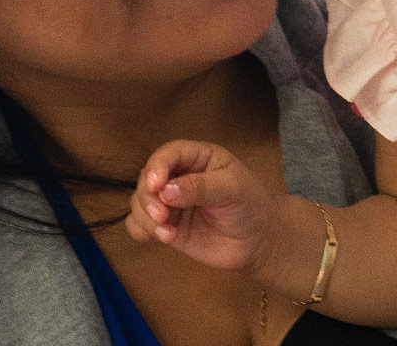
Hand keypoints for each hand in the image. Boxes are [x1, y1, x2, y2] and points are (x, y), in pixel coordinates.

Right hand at [127, 139, 281, 272]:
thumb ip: (201, 187)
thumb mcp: (233, 190)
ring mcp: (170, 202)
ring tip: (166, 233)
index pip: (169, 154)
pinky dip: (141, 230)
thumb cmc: (251, 207)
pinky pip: (139, 224)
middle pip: (147, 178)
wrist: (257, 242)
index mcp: (198, 158)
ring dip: (144, 216)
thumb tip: (165, 191)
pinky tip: (160, 238)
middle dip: (148, 197)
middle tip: (161, 216)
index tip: (155, 185)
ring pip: (139, 201)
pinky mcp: (165, 225)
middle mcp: (179, 177)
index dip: (158, 166)